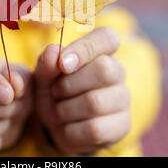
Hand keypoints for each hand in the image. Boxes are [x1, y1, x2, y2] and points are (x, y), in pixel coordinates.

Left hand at [35, 27, 129, 154]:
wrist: (58, 125)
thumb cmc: (54, 90)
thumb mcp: (44, 75)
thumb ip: (47, 62)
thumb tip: (54, 52)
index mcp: (101, 50)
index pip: (107, 37)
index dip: (85, 48)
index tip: (63, 64)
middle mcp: (118, 71)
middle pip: (103, 70)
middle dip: (68, 84)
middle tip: (54, 92)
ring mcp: (123, 98)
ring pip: (95, 102)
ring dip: (65, 109)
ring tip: (57, 110)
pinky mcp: (122, 125)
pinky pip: (95, 129)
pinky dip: (71, 130)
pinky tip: (67, 127)